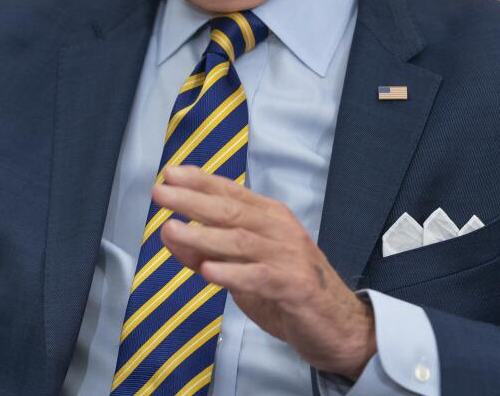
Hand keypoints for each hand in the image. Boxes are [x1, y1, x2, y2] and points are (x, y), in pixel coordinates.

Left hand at [155, 166, 375, 379]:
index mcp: (269, 217)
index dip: (200, 181)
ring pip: (241, 241)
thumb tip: (169, 232)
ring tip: (172, 229)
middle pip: (231, 211)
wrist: (338, 325)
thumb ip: (207, 250)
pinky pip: (260, 277)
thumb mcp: (242, 266)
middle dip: (192, 200)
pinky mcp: (295, 286)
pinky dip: (232, 273)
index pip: (231, 192)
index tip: (170, 173)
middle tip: (161, 193)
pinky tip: (208, 270)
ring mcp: (288, 257)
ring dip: (203, 235)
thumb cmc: (288, 289)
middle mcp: (279, 230)